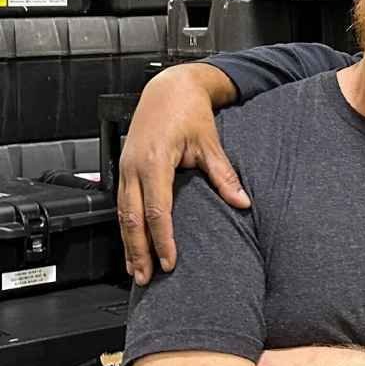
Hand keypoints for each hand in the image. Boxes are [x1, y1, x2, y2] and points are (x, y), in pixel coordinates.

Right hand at [118, 63, 248, 284]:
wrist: (168, 88)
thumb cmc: (187, 110)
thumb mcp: (210, 141)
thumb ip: (223, 175)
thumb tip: (243, 201)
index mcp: (155, 162)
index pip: (158, 211)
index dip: (163, 240)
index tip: (171, 262)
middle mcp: (134, 167)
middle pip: (132, 219)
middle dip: (138, 251)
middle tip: (145, 278)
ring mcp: (125, 168)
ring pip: (122, 214)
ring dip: (129, 244)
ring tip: (136, 270)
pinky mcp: (124, 168)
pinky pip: (122, 204)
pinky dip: (126, 227)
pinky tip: (132, 244)